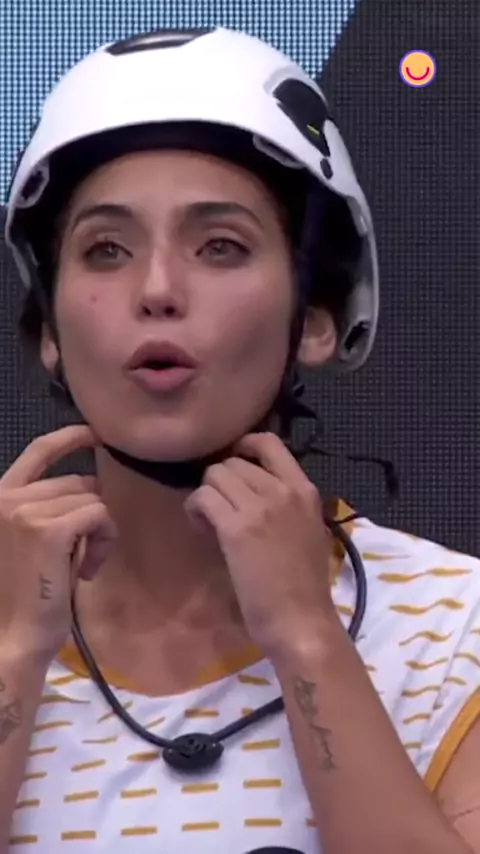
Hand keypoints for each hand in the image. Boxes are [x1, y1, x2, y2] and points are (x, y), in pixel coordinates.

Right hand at [0, 425, 116, 661]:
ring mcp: (25, 510)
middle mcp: (7, 497)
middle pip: (77, 483)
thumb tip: (89, 487)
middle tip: (84, 555)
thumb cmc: (24, 597)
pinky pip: (98, 516)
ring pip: (92, 501)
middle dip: (92, 515)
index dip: (69, 437)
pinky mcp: (49, 530)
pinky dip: (103, 541)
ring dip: (99, 533)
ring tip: (82, 566)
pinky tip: (87, 570)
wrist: (11, 639)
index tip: (95, 435)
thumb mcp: (30, 542)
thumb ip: (47, 510)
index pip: (38, 451)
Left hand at [184, 432, 335, 655]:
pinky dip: (195, 510)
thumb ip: (284, 506)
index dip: (243, 446)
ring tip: (210, 522)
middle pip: (233, 462)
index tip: (232, 468)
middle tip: (219, 511)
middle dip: (220, 482)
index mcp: (305, 490)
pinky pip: (203, 497)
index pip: (270, 443)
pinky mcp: (237, 528)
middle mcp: (284, 490)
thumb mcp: (306, 532)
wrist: (301, 621)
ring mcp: (261, 507)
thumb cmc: (304, 587)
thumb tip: (249, 493)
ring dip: (206, 495)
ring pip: (215, 475)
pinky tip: (202, 529)